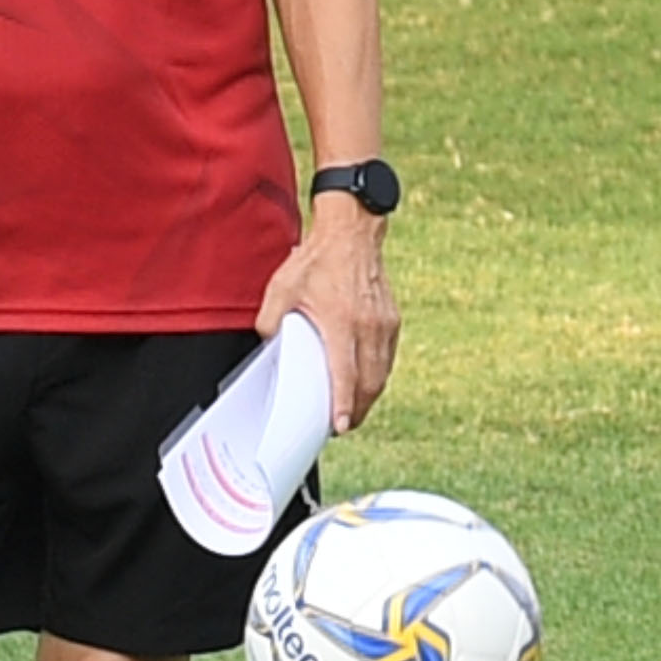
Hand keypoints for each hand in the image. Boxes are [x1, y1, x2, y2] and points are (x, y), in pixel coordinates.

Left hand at [256, 201, 397, 428]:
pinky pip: (386, 358)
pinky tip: (366, 383)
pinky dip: (377, 376)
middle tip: (343, 425)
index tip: (340, 426)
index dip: (342, 403)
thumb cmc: (316, 260)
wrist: (352, 234)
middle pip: (369, 382)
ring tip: (354, 410)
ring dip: (369, 396)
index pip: (344, 373)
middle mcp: (368, 327)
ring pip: (381, 373)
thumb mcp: (281, 287)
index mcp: (341, 321)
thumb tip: (268, 344)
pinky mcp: (391, 321)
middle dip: (357, 409)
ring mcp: (384, 325)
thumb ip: (269, 319)